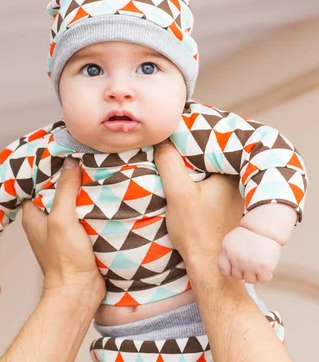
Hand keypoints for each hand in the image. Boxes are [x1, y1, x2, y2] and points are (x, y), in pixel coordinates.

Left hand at [22, 157, 105, 303]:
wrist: (80, 293)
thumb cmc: (64, 260)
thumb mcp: (62, 219)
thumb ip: (64, 190)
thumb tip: (71, 162)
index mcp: (33, 212)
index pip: (40, 178)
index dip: (52, 163)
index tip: (66, 148)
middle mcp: (45, 216)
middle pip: (57, 186)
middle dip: (70, 173)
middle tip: (85, 153)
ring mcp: (62, 225)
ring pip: (72, 197)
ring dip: (84, 186)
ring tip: (97, 165)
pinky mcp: (78, 233)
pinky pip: (84, 210)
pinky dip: (92, 200)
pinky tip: (104, 189)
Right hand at [154, 141, 243, 264]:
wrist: (211, 268)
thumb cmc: (198, 232)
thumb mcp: (178, 193)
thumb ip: (169, 164)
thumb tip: (163, 141)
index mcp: (234, 174)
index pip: (215, 144)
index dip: (195, 140)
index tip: (179, 139)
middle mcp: (244, 182)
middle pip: (217, 156)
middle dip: (200, 153)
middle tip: (179, 149)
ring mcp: (242, 195)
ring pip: (219, 170)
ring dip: (205, 168)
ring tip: (185, 164)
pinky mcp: (237, 207)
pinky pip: (222, 185)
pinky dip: (209, 182)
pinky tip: (197, 187)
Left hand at [218, 226, 280, 283]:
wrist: (265, 228)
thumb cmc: (249, 236)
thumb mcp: (232, 241)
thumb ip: (229, 257)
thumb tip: (239, 280)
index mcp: (226, 250)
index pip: (224, 271)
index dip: (231, 272)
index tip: (237, 267)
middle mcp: (236, 258)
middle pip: (237, 277)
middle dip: (244, 270)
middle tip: (251, 258)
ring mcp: (249, 264)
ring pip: (250, 280)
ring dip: (255, 273)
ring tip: (258, 260)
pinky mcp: (263, 268)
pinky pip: (263, 280)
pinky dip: (266, 274)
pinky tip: (265, 263)